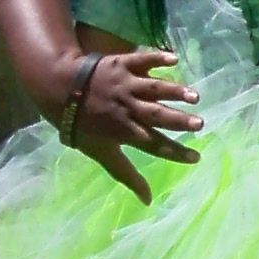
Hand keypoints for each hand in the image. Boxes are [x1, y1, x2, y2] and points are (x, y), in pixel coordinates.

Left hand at [64, 47, 198, 200]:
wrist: (58, 89)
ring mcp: (126, 84)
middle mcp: (128, 108)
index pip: (153, 144)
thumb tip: (148, 201)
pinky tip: (174, 59)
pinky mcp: (122, 64)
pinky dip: (157, 58)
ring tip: (194, 96)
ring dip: (174, 91)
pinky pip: (142, 59)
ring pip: (154, 88)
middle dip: (178, 120)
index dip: (174, 152)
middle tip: (200, 124)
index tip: (196, 158)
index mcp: (124, 131)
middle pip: (156, 115)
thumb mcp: (102, 154)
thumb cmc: (82, 126)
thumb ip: (127, 175)